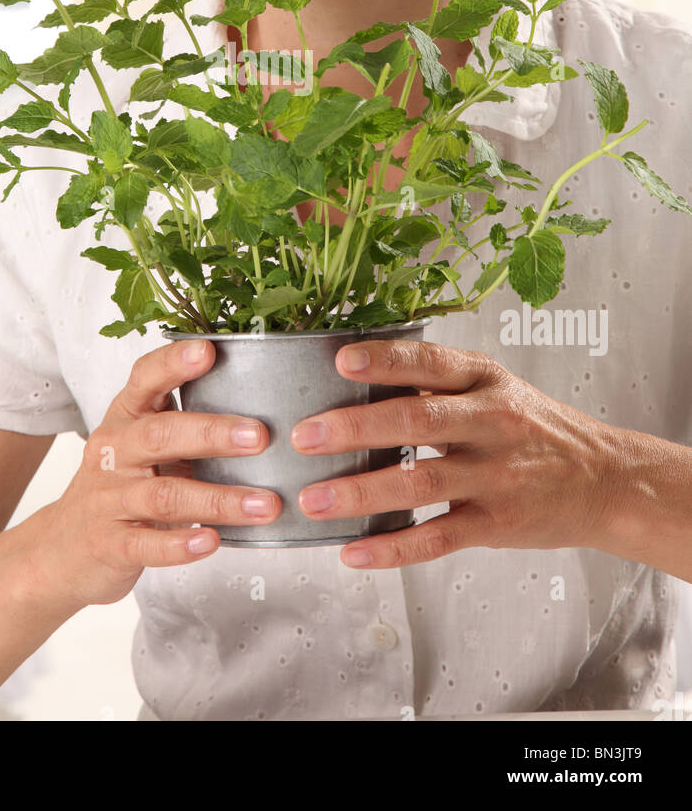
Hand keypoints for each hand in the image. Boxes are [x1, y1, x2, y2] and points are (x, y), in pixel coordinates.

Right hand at [26, 338, 279, 608]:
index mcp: (126, 418)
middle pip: (160, 435)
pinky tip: (212, 542)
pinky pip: (146, 544)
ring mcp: (108, 499)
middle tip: (260, 436)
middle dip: (212, 433)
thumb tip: (263, 413)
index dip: (174, 364)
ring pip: (163, 495)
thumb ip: (186, 427)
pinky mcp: (109, 544)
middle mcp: (113, 451)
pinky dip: (180, 544)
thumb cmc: (119, 487)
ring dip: (218, 500)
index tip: (209, 350)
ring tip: (263, 505)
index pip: (145, 379)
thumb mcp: (142, 447)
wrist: (61, 550)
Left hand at [290, 337, 624, 569]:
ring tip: (314, 499)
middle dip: (355, 427)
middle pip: (417, 420)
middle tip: (306, 435)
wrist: (604, 479)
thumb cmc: (535, 428)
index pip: (431, 363)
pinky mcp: (496, 523)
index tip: (341, 361)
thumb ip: (438, 385)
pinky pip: (436, 537)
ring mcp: (495, 475)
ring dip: (360, 492)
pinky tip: (353, 551)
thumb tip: (359, 378)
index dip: (385, 360)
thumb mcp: (495, 388)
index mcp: (485, 381)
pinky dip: (391, 548)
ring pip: (419, 483)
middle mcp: (491, 423)